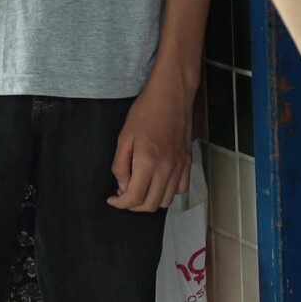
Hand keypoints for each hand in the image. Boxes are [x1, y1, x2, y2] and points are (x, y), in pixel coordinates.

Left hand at [109, 80, 193, 211]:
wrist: (171, 95)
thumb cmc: (145, 112)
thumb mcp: (124, 137)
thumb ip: (120, 166)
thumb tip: (122, 187)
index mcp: (148, 162)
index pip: (134, 197)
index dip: (120, 203)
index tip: (112, 199)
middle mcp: (167, 168)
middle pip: (151, 204)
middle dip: (134, 205)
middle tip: (123, 195)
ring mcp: (180, 166)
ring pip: (166, 200)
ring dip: (151, 200)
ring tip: (140, 188)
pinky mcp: (188, 162)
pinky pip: (180, 189)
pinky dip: (167, 192)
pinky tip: (157, 181)